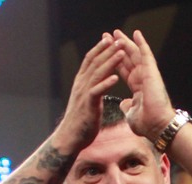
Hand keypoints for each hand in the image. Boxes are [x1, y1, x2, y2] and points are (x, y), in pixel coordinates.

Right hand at [55, 33, 124, 150]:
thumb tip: (98, 82)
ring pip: (97, 73)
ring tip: (121, 52)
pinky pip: (97, 91)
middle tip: (119, 39)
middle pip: (95, 62)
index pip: (90, 60)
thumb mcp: (87, 100)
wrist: (70, 137)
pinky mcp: (88, 105)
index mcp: (81, 82)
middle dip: (107, 50)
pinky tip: (115, 78)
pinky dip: (106, 84)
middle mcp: (81, 84)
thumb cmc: (80, 121)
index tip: (110, 38)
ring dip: (110, 62)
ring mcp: (84, 94)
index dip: (100, 48)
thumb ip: (92, 89)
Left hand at [112, 30, 175, 142]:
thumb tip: (123, 104)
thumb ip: (127, 106)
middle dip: (117, 47)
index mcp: (138, 87)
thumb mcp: (131, 114)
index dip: (115, 60)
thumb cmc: (147, 124)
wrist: (157, 126)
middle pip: (128, 59)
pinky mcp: (152, 72)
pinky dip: (141, 43)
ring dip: (126, 42)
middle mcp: (143, 78)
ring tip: (116, 32)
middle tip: (107, 36)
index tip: (106, 51)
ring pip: (135, 54)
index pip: (124, 70)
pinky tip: (136, 33)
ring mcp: (148, 74)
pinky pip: (146, 54)